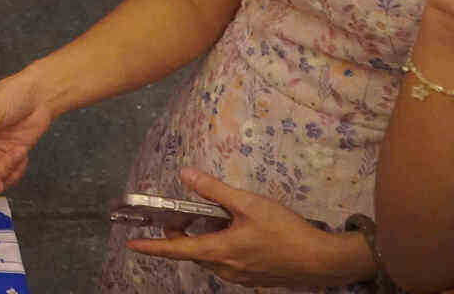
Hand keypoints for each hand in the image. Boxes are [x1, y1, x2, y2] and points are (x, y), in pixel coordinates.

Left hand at [127, 168, 372, 288]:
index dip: (153, 246)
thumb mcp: (248, 203)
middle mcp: (226, 268)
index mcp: (220, 251)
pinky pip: (227, 262)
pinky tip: (235, 232)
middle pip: (193, 252)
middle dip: (181, 236)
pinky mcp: (253, 278)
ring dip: (203, 240)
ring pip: (210, 257)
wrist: (321, 260)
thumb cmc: (285, 231)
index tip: (133, 244)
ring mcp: (240, 276)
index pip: (177, 249)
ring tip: (211, 220)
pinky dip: (221, 247)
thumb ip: (214, 189)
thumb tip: (185, 175)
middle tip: (177, 218)